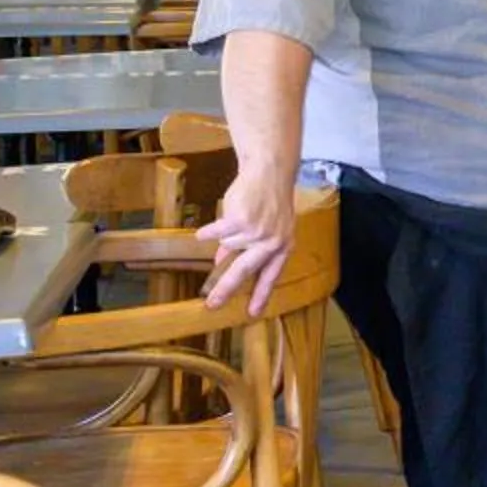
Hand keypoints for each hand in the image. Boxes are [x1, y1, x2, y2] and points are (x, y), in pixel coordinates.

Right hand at [199, 166, 294, 313]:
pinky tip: (203, 233)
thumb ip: (251, 248)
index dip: (260, 294)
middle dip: (226, 288)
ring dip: (224, 237)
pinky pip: (215, 233)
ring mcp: (255, 231)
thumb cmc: (269, 201)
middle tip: (212, 304)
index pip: (271, 276)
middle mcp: (271, 241)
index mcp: (283, 246)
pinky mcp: (239, 220)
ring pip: (226, 246)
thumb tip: (221, 263)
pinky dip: (208, 233)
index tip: (252, 312)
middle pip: (244, 271)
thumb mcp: (269, 227)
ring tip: (233, 222)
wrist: (269, 173)